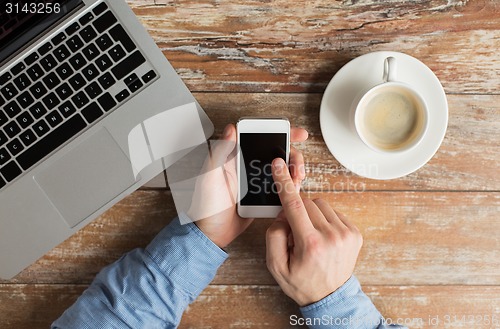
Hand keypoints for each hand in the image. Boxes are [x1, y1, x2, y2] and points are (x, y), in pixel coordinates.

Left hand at [191, 124, 307, 247]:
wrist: (212, 234)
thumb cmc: (205, 206)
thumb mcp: (209, 177)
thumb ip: (220, 152)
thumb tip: (231, 129)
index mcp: (236, 158)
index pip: (261, 138)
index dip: (281, 133)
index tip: (297, 134)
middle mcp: (249, 167)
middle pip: (278, 153)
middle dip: (294, 156)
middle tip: (297, 167)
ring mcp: (257, 182)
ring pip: (283, 170)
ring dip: (294, 172)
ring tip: (297, 180)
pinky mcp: (263, 197)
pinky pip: (281, 188)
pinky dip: (290, 187)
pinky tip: (294, 191)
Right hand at [266, 158, 362, 305]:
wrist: (330, 297)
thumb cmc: (301, 282)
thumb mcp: (276, 265)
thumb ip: (274, 235)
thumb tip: (283, 214)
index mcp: (310, 244)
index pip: (294, 205)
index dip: (284, 182)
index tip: (279, 164)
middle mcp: (331, 236)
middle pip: (306, 203)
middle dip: (296, 211)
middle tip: (295, 233)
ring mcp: (346, 234)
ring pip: (321, 204)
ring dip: (311, 214)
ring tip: (310, 235)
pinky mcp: (355, 233)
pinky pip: (333, 212)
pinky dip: (324, 219)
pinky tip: (322, 236)